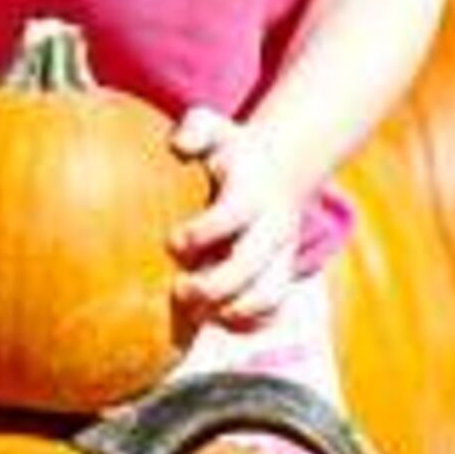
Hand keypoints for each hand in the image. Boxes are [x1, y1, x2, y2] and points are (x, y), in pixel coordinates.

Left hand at [168, 107, 301, 332]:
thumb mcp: (215, 128)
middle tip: (179, 290)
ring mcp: (280, 257)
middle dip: (216, 285)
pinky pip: (273, 313)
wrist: (277, 172)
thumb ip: (196, 128)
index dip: (206, 231)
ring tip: (199, 314)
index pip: (235, 214)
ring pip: (269, 296)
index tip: (174, 240)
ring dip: (234, 311)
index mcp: (253, 192)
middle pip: (253, 266)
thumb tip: (179, 145)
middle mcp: (273, 228)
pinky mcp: (279, 278)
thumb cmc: (229, 152)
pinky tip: (217, 320)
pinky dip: (248, 325)